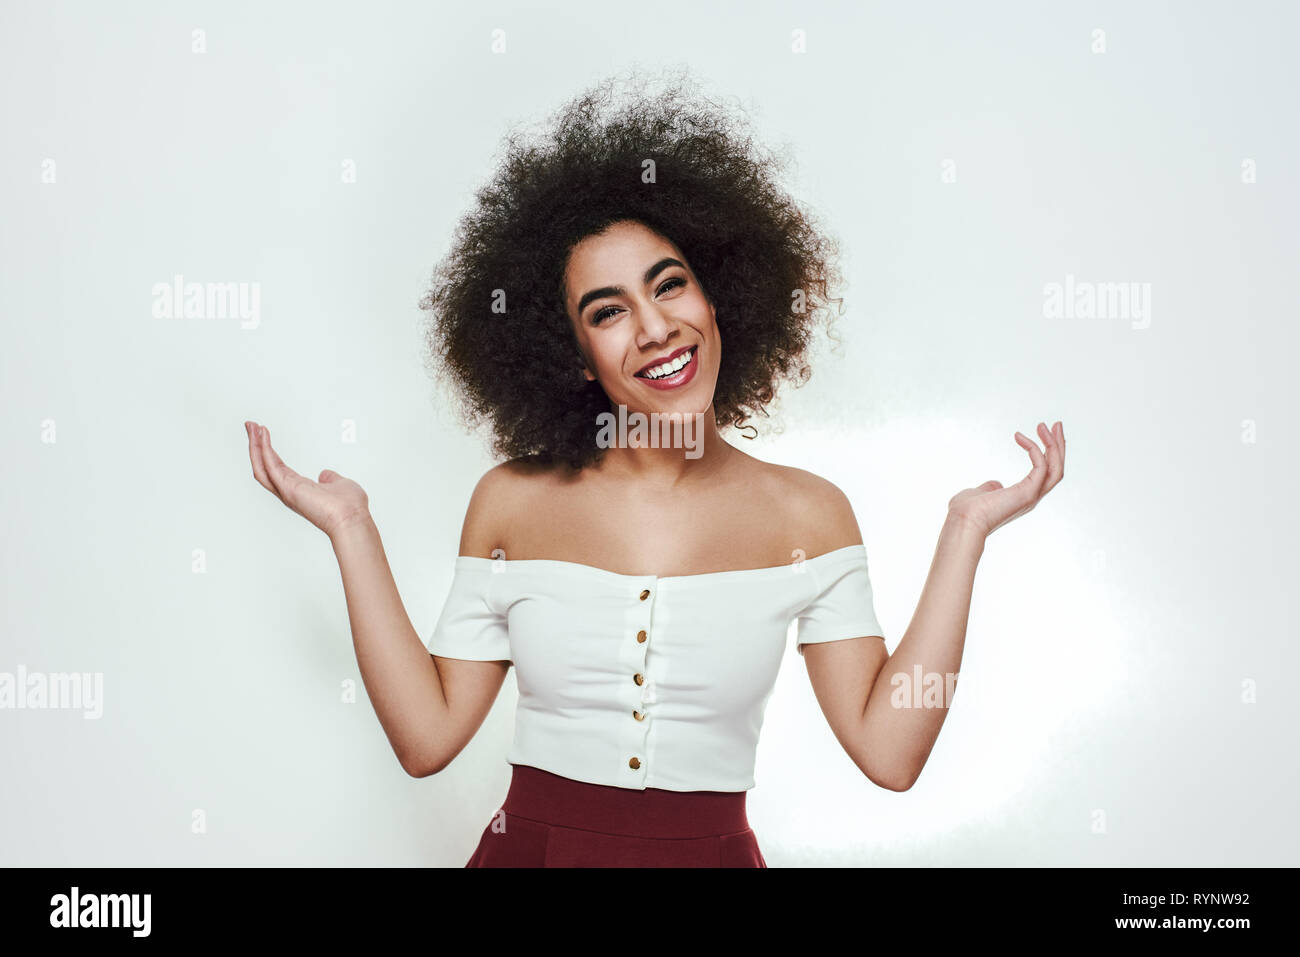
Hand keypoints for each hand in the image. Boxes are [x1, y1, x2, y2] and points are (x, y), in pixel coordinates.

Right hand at [244, 421, 370, 539]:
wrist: (352, 518)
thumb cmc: (349, 508)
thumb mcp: (339, 484)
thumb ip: (330, 479)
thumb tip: (325, 475)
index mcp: (299, 490)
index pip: (276, 468)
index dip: (268, 452)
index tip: (263, 435)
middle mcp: (289, 492)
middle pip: (263, 466)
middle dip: (255, 446)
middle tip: (250, 426)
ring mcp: (286, 491)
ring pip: (262, 466)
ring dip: (255, 445)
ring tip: (252, 427)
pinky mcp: (288, 488)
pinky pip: (270, 466)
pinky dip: (264, 449)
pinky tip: (262, 435)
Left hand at [947, 421, 1064, 538]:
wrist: (962, 521)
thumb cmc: (965, 511)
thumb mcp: (980, 493)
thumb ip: (991, 487)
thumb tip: (995, 484)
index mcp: (1022, 496)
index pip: (1045, 473)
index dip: (1047, 453)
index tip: (1043, 433)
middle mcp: (1031, 496)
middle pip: (1056, 469)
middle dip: (1058, 445)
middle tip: (1056, 424)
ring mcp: (1032, 496)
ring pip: (1055, 468)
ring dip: (1053, 445)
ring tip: (1044, 426)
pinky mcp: (1027, 492)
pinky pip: (1040, 466)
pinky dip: (1033, 449)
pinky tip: (1019, 437)